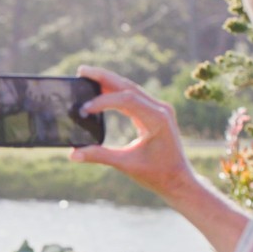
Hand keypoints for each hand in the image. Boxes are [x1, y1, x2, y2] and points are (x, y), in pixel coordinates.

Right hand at [68, 65, 197, 200]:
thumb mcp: (126, 165)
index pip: (126, 99)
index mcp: (157, 119)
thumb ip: (100, 156)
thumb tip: (73, 155)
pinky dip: (116, 92)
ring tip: (87, 75)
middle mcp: (160, 109)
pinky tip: (101, 89)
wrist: (179, 180)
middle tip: (82, 71)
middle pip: (127, 86)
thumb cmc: (157, 174)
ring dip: (109, 81)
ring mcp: (159, 109)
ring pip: (130, 88)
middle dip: (104, 77)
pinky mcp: (155, 112)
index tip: (84, 109)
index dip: (103, 101)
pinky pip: (133, 97)